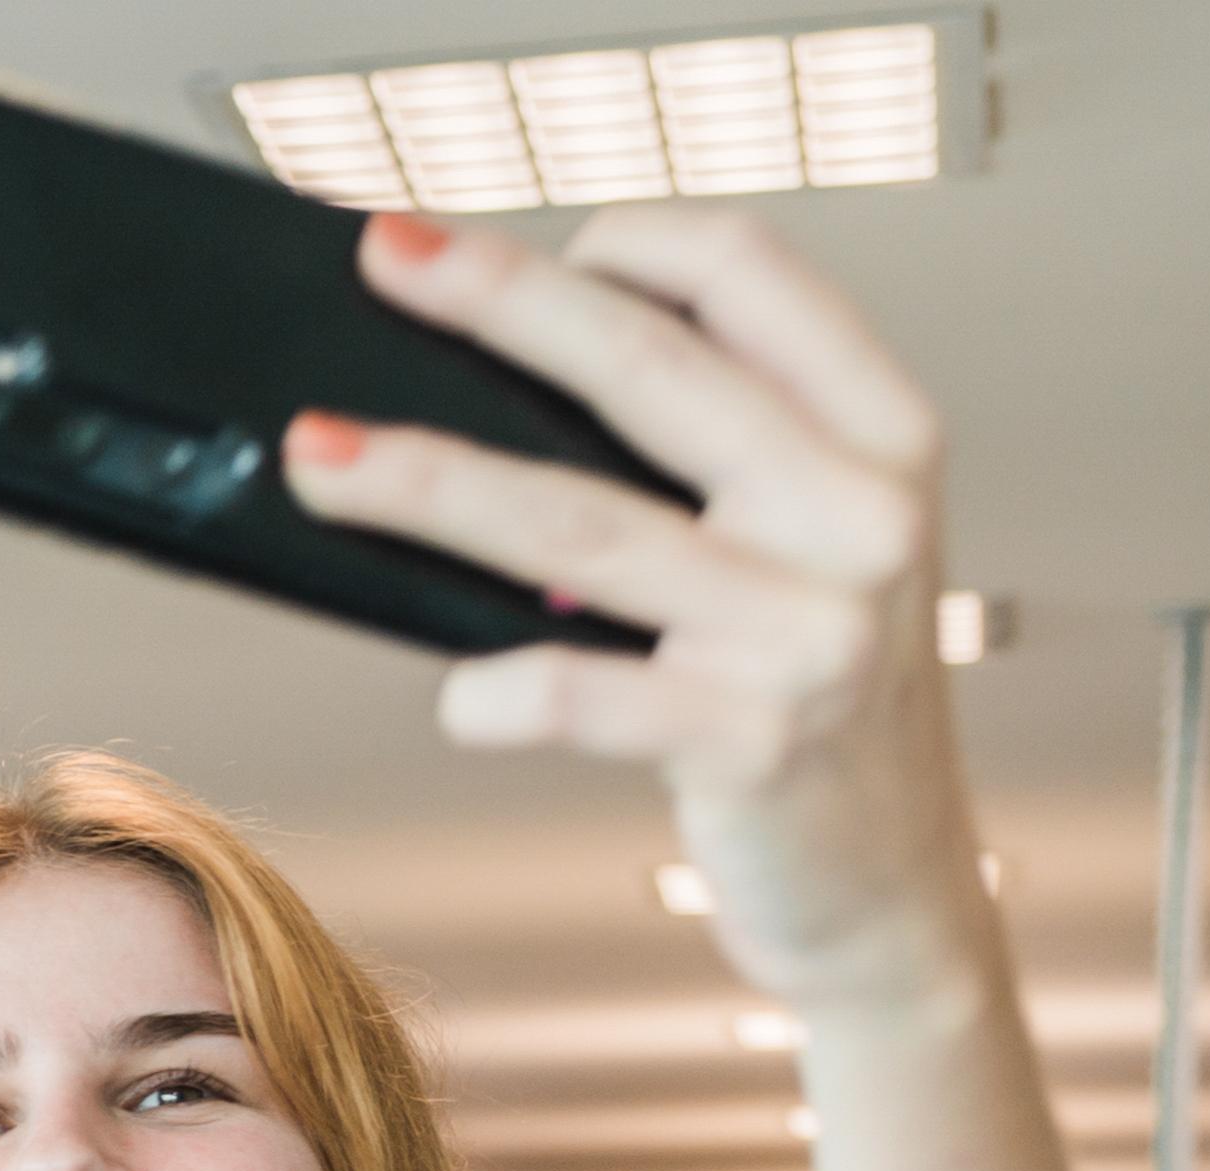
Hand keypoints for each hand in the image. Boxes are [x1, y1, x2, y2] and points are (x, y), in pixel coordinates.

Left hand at [291, 209, 980, 1017]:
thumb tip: (504, 405)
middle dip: (500, 303)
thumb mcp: (807, 556)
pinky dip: (498, 691)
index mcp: (882, 439)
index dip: (633, 241)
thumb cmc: (820, 710)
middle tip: (387, 259)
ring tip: (318, 456)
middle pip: (649, 369)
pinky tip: (457, 695)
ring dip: (429, 482)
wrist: (890, 890)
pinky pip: (585, 692)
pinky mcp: (751, 741)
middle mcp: (860, 517)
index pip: (756, 278)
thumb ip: (713, 474)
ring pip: (578, 524)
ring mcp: (810, 629)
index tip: (529, 246)